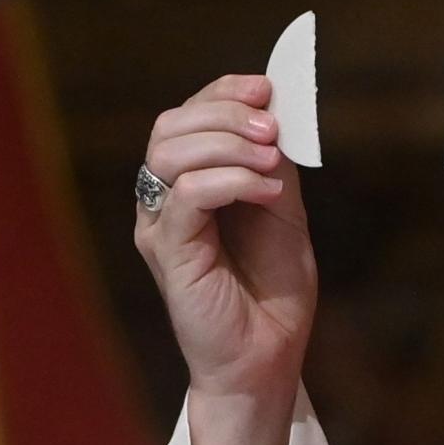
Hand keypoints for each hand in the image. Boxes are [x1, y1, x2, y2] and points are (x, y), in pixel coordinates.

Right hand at [134, 75, 316, 401]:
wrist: (266, 356)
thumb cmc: (273, 290)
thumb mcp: (283, 213)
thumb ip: (273, 166)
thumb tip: (276, 113)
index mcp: (189, 183)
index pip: (187, 116)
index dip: (223, 91)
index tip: (267, 88)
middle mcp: (164, 199)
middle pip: (171, 126)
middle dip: (226, 113)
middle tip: (273, 128)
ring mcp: (160, 225)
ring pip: (170, 154)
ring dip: (228, 144)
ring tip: (273, 160)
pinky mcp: (168, 251)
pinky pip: (186, 196)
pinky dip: (231, 181)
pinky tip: (268, 191)